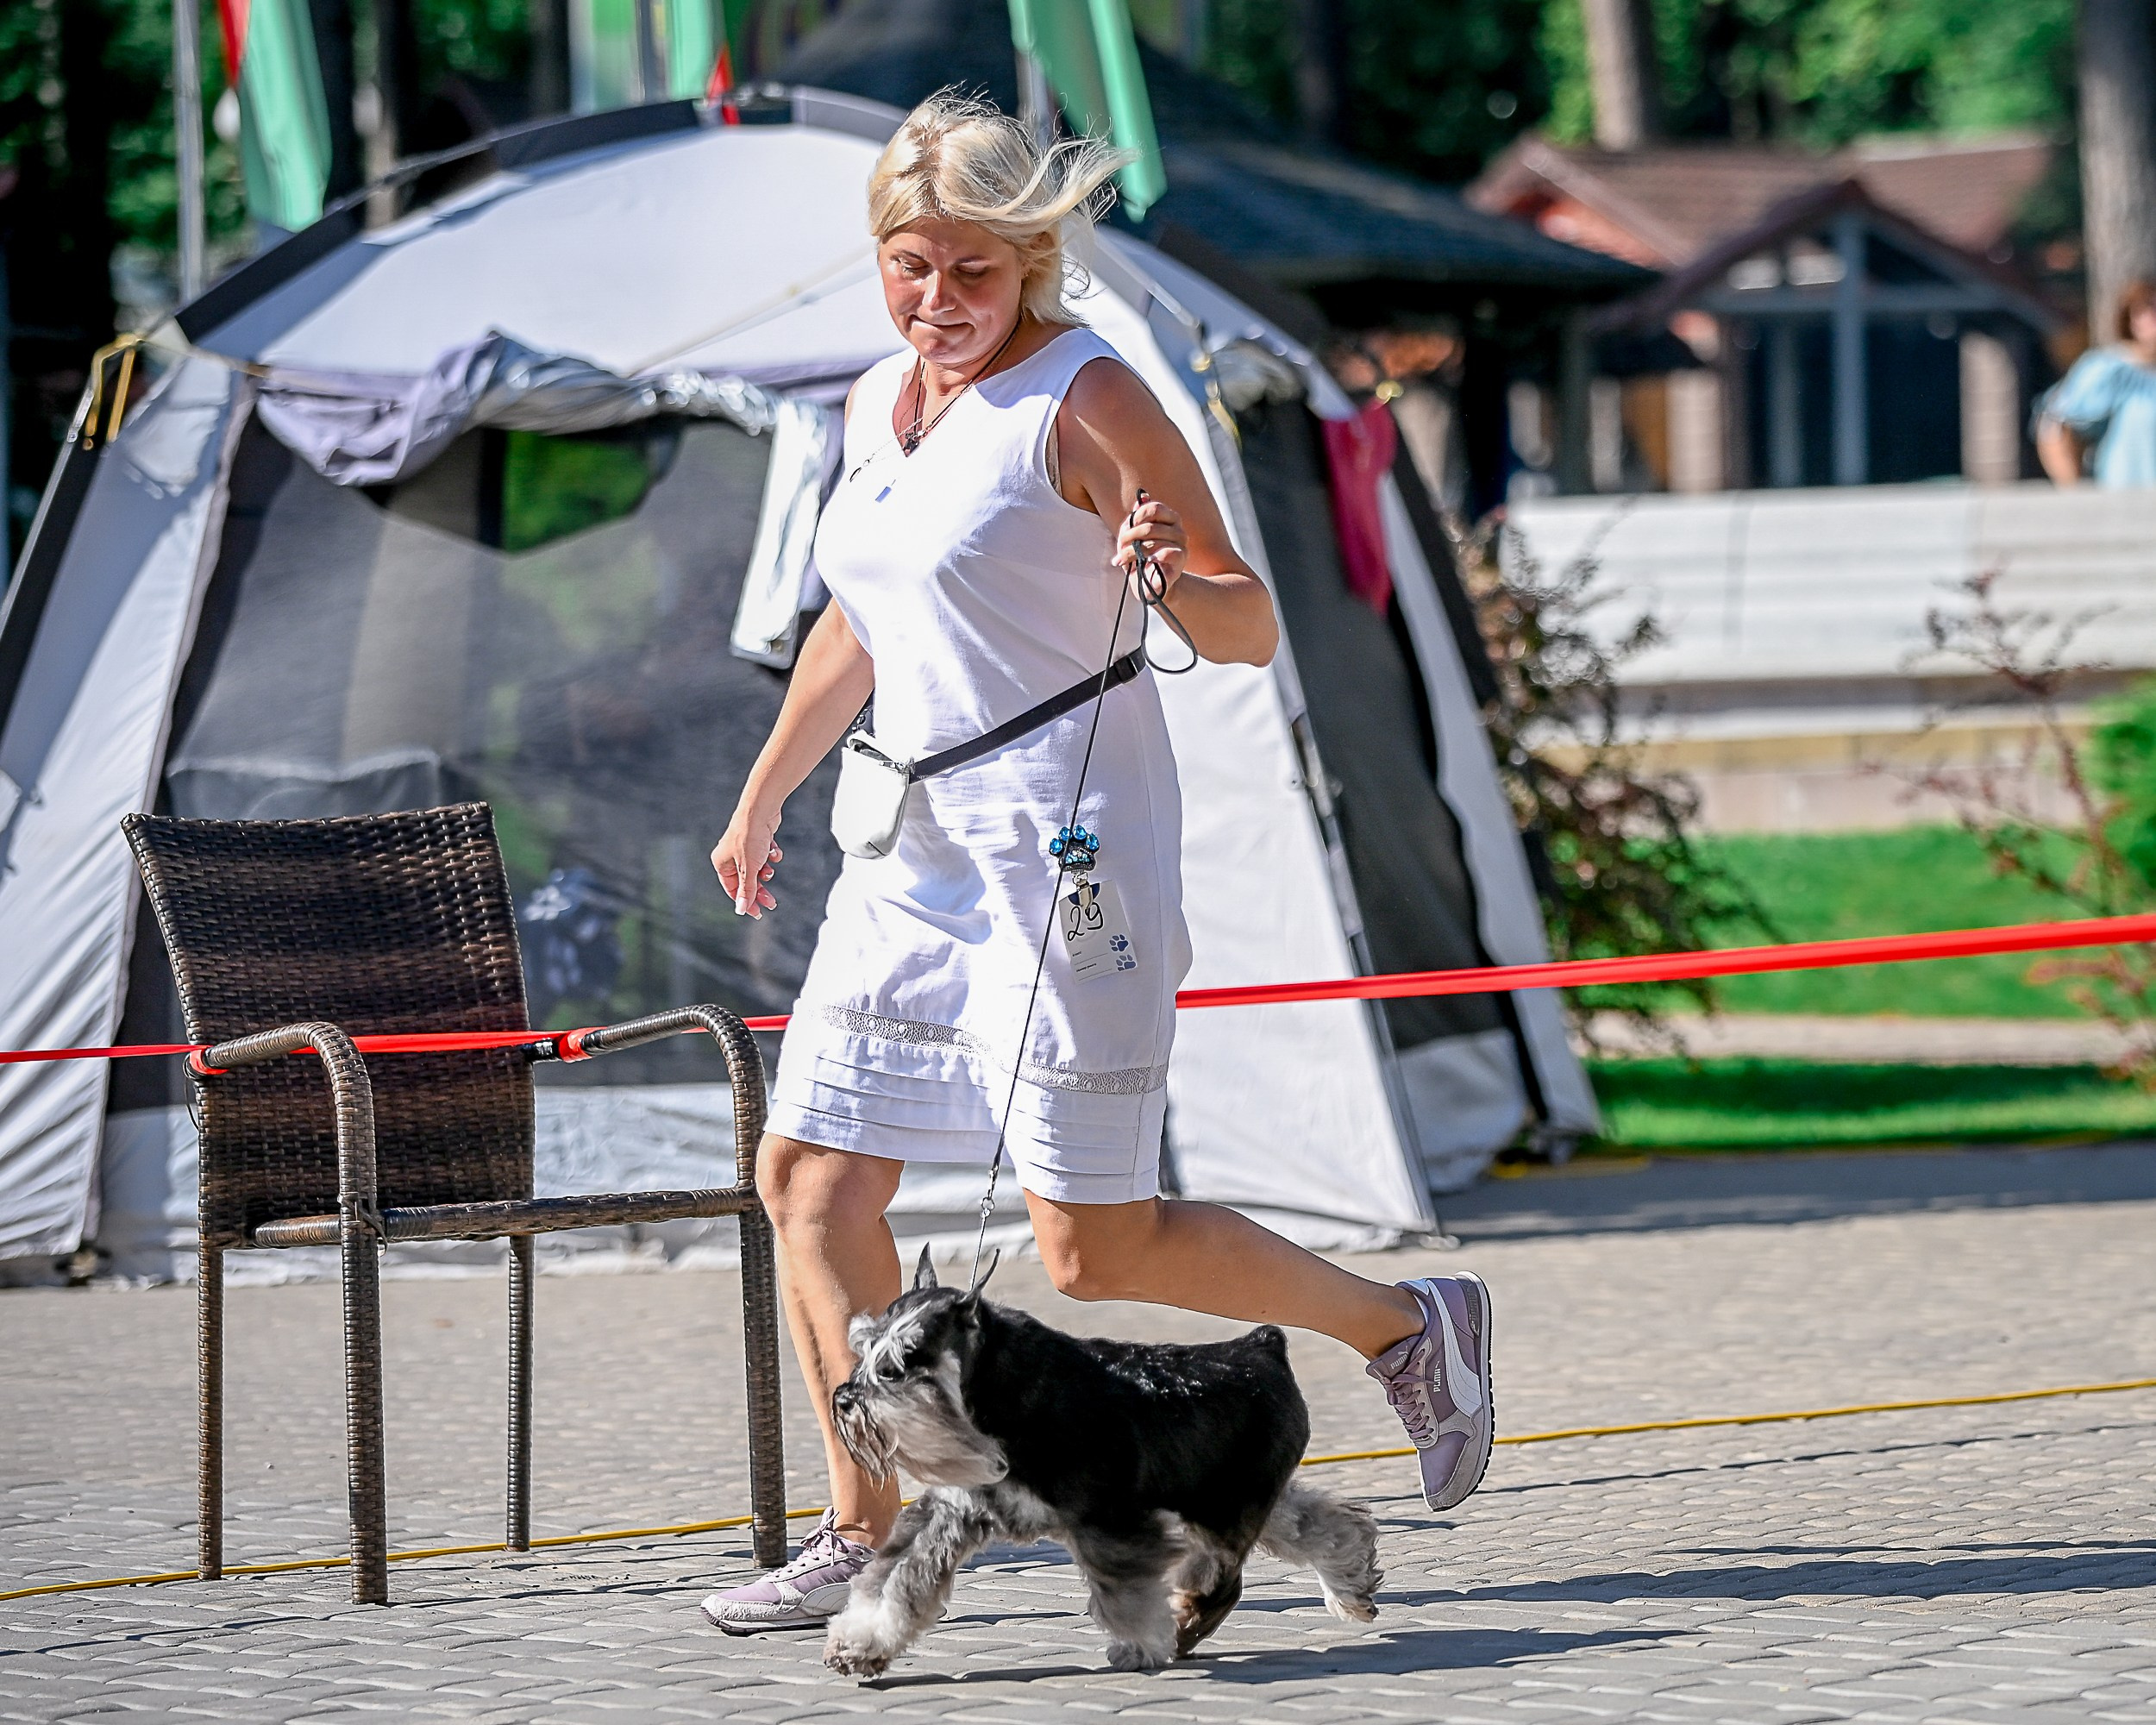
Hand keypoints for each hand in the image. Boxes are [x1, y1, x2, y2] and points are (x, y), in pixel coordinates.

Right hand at [711, 803, 782, 918]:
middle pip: (747, 881)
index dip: (746, 902)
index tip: (759, 913)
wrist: (761, 808)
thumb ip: (747, 890)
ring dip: (766, 870)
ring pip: (757, 868)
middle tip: (773, 903)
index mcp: (721, 863)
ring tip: (770, 866)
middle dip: (760, 890)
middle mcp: (730, 856)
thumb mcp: (749, 869)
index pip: (733, 890)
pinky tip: (775, 850)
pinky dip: (772, 855)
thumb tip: (741, 910)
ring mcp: (744, 847)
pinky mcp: (757, 840)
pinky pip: (765, 855)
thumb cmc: (750, 837)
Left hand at [1115, 491, 1185, 600]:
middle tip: (1119, 547)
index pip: (1155, 508)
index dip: (1137, 517)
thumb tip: (1141, 497)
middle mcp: (1178, 530)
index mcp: (1169, 519)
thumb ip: (1137, 518)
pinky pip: (1167, 552)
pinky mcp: (1181, 561)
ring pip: (1154, 541)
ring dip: (1132, 551)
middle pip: (1149, 527)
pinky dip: (1152, 557)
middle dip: (1129, 537)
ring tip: (1122, 559)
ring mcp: (1182, 546)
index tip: (1126, 528)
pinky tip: (1145, 561)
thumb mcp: (1133, 537)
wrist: (1150, 586)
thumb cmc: (1141, 559)